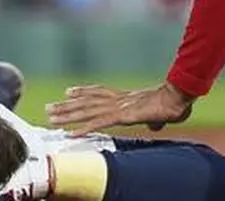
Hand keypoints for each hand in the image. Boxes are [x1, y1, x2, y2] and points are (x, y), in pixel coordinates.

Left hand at [46, 82, 194, 136]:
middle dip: (66, 106)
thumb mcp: (159, 115)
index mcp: (125, 98)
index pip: (99, 93)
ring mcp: (117, 107)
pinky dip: (83, 128)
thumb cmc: (172, 103)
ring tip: (51, 117)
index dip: (83, 93)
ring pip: (87, 111)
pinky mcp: (121, 116)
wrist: (176, 98)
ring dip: (67, 115)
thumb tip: (155, 125)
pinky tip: (70, 132)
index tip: (68, 93)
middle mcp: (117, 100)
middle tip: (49, 109)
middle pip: (86, 102)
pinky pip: (98, 123)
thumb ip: (153, 120)